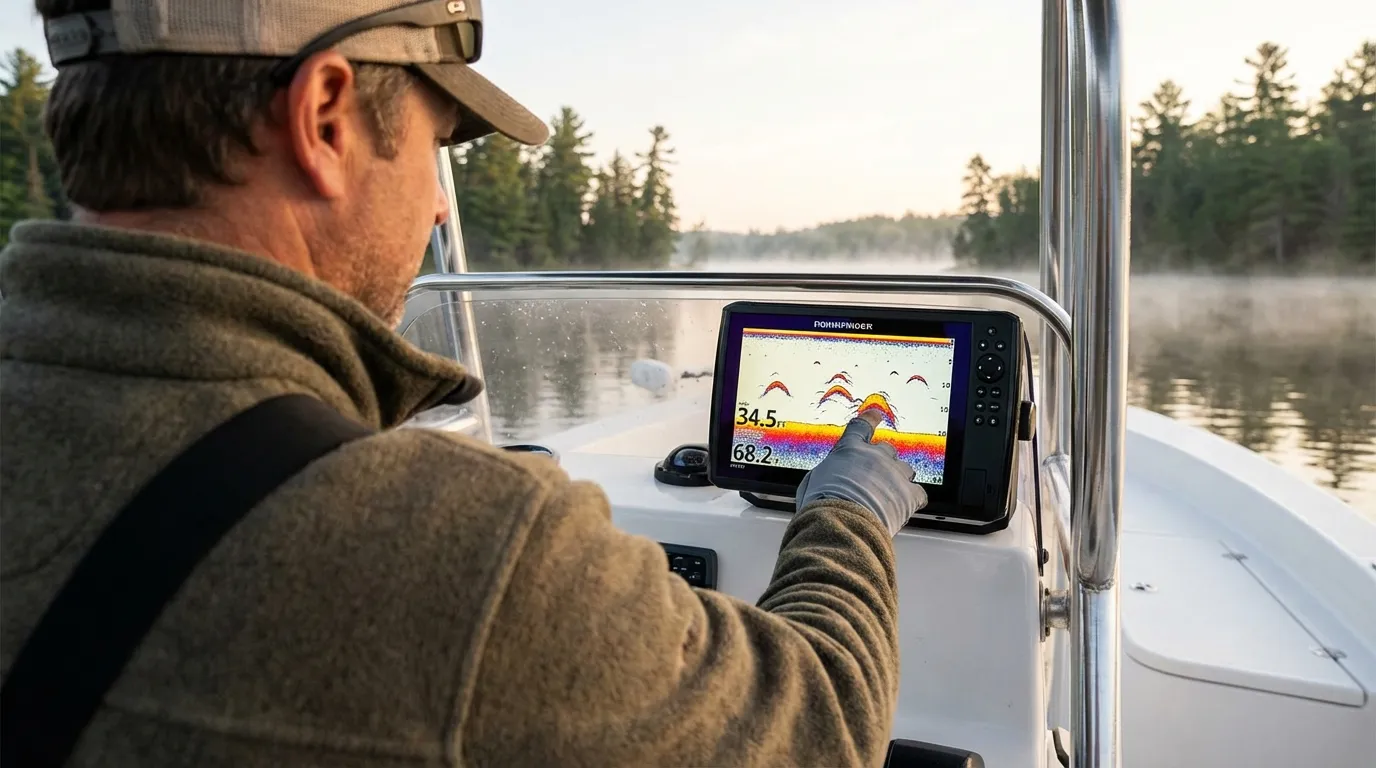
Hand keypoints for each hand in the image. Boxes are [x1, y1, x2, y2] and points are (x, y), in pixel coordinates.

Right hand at [795, 410, 928, 535]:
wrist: (842, 525)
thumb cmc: (822, 506)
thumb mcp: (812, 482)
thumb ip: (825, 473)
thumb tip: (826, 478)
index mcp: (849, 449)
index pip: (862, 426)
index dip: (870, 419)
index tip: (876, 415)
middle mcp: (874, 456)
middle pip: (887, 449)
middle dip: (883, 460)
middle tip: (877, 475)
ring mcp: (893, 473)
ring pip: (905, 468)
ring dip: (899, 478)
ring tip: (891, 493)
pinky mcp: (909, 494)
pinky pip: (919, 493)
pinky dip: (914, 499)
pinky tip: (908, 505)